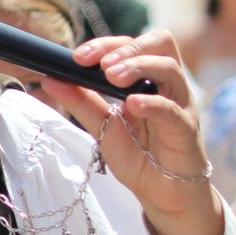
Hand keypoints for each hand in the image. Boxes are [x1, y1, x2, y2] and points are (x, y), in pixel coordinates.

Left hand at [42, 30, 223, 234]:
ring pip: (170, 69)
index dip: (107, 44)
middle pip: (160, 43)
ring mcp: (180, 106)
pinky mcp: (186, 130)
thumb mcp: (102, 125)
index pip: (133, 44)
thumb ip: (80, 101)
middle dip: (127, 47)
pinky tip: (132, 104)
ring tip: (111, 77)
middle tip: (99, 64)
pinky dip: (153, 103)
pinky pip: (173, 111)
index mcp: (148, 79)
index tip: (78, 56)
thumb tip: (50, 78)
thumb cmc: (137, 154)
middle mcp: (167, 86)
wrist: (161, 191)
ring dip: (138, 66)